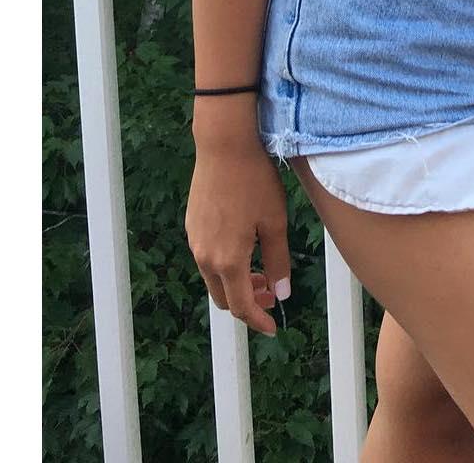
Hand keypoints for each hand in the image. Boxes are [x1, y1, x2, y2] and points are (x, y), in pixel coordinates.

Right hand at [186, 136, 293, 336]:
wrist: (224, 146)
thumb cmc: (255, 181)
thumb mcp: (275, 222)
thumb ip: (278, 261)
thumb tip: (281, 292)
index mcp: (227, 261)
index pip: (241, 306)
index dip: (258, 320)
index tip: (272, 328)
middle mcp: (204, 257)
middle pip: (223, 297)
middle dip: (247, 301)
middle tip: (272, 291)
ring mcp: (194, 241)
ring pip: (214, 277)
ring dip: (236, 282)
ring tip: (261, 270)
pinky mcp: (192, 226)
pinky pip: (207, 257)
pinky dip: (226, 264)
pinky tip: (244, 247)